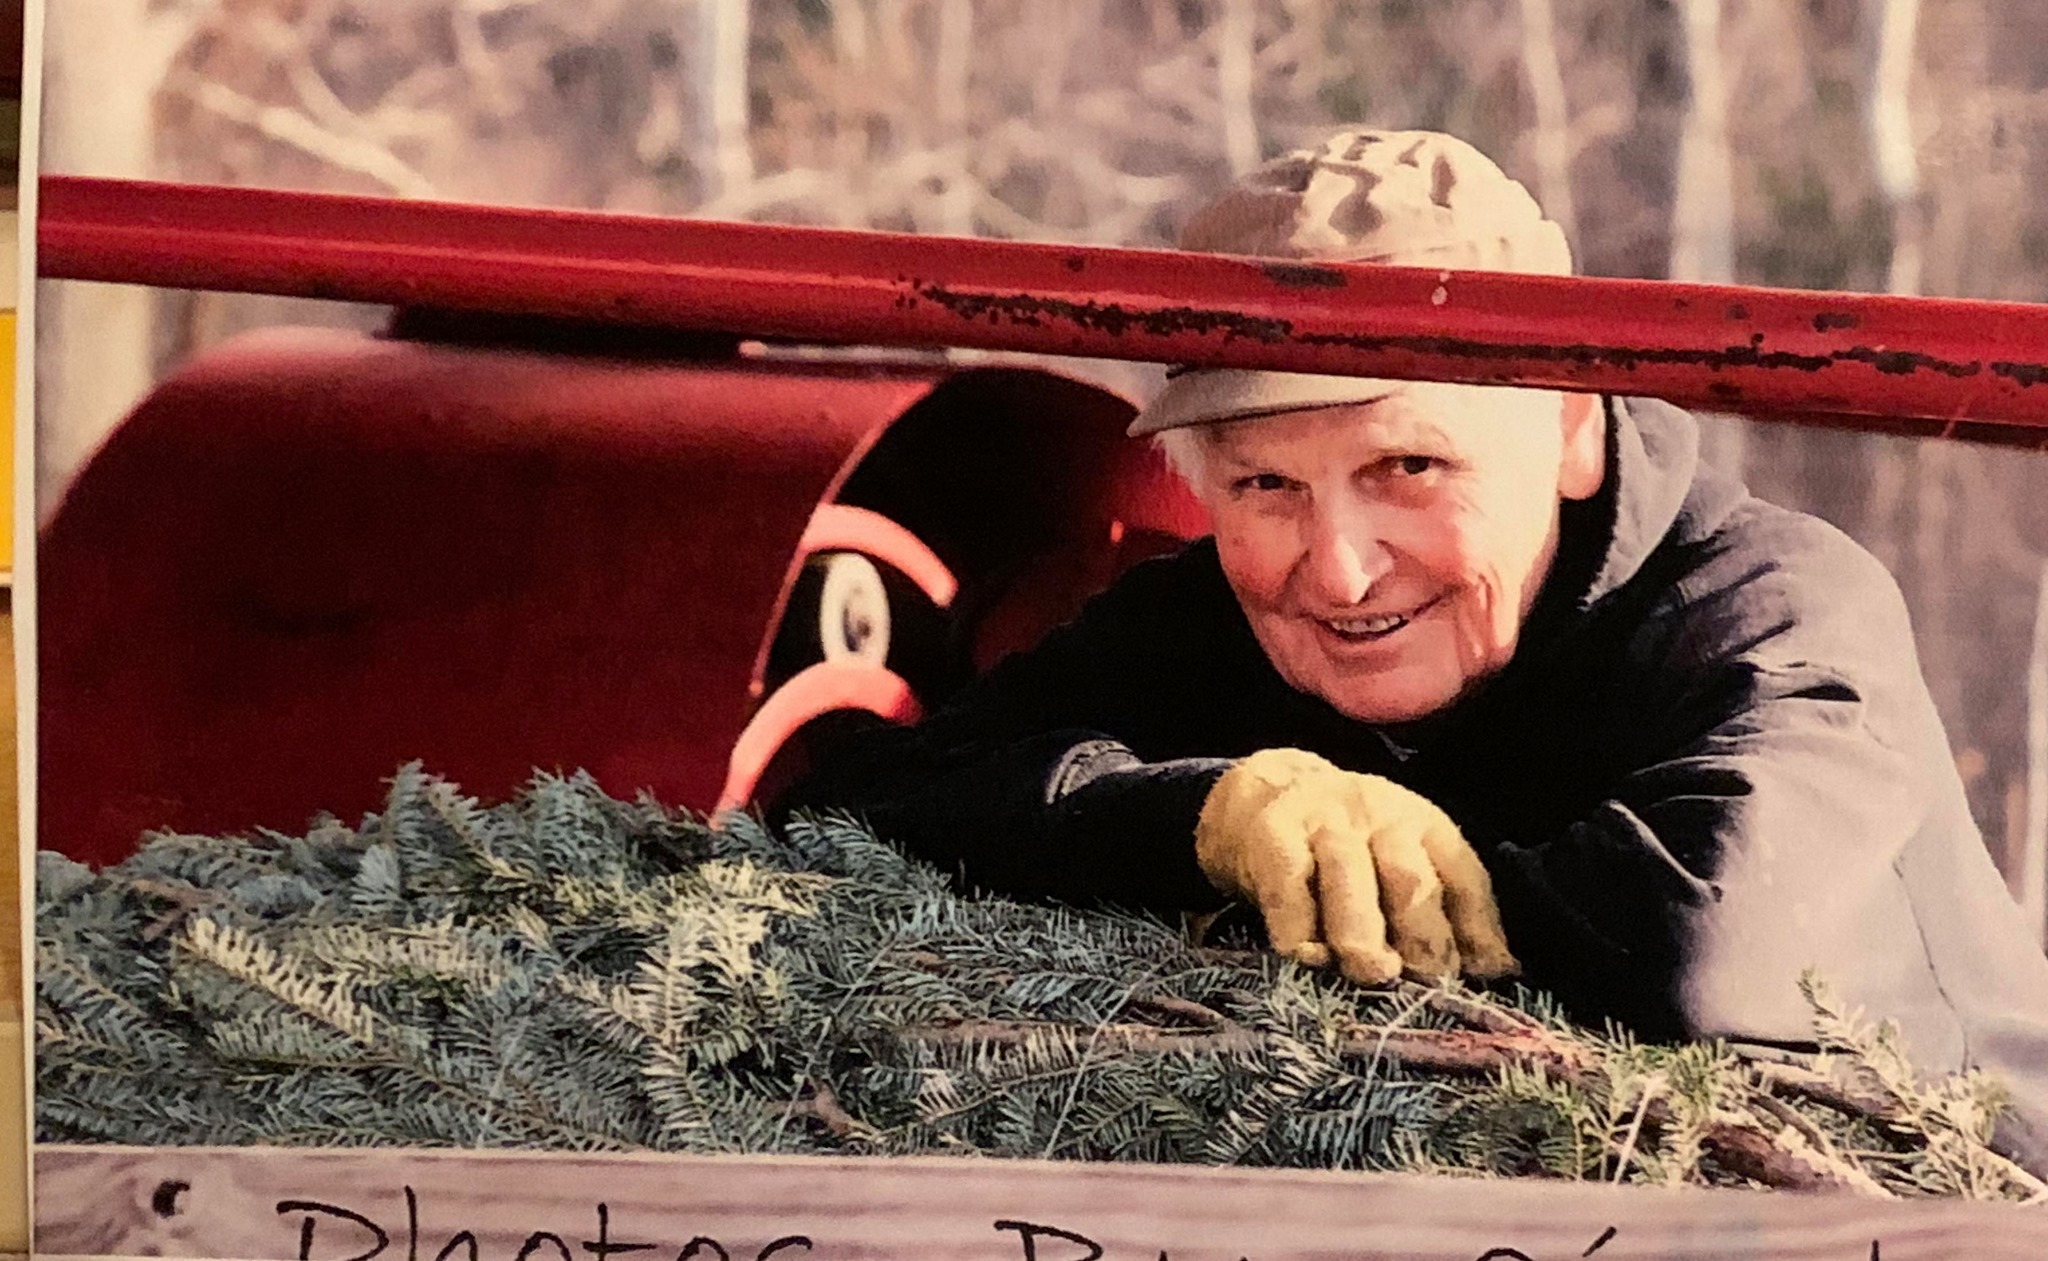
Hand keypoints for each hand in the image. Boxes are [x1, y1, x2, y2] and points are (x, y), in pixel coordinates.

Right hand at [1194, 748, 1518, 985]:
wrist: (1263, 790)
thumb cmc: (1348, 846)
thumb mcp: (1401, 863)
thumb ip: (1446, 912)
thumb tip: (1497, 972)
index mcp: (1422, 825)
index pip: (1460, 874)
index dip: (1475, 927)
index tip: (1481, 976)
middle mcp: (1379, 816)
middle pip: (1408, 875)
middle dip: (1421, 933)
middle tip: (1425, 983)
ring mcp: (1324, 822)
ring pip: (1348, 874)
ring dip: (1361, 930)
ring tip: (1371, 974)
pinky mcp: (1272, 834)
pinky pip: (1287, 880)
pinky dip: (1295, 921)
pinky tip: (1303, 956)